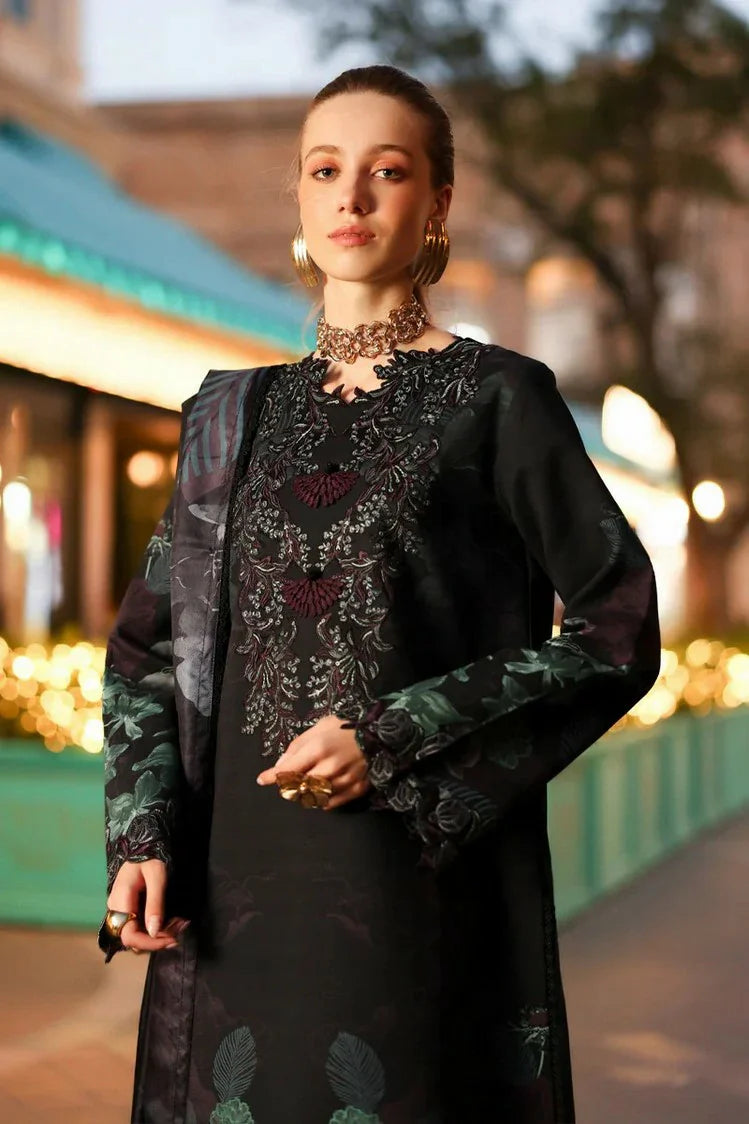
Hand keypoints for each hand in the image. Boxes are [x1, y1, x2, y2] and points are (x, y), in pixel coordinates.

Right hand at [107, 858, 188, 952]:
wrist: (145, 841)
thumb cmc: (150, 856)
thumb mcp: (157, 877)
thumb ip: (155, 904)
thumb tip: (154, 933)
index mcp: (120, 901)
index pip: (129, 936)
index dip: (149, 943)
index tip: (171, 940)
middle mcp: (117, 909)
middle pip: (135, 937)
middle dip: (159, 938)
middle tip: (181, 929)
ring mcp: (122, 909)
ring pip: (139, 933)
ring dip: (161, 933)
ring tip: (181, 924)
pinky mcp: (130, 908)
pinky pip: (142, 924)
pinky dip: (159, 926)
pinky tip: (174, 920)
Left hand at [256, 714, 370, 810]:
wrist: (382, 735)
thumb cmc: (347, 729)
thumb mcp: (320, 727)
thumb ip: (298, 745)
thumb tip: (280, 765)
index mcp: (319, 748)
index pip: (289, 768)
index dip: (272, 776)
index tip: (262, 780)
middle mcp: (331, 767)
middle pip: (299, 787)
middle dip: (289, 785)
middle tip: (289, 780)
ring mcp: (344, 780)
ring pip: (313, 797)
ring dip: (305, 793)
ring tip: (306, 784)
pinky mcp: (356, 789)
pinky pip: (331, 804)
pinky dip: (321, 801)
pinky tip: (321, 791)